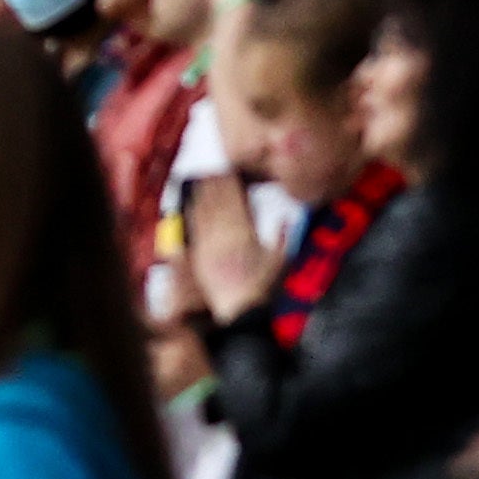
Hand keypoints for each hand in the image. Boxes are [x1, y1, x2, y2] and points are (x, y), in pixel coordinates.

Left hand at [178, 170, 279, 322]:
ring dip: (204, 193)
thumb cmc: (263, 288)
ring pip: (205, 212)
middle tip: (214, 169)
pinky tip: (192, 202)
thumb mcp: (280, 262)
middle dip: (216, 184)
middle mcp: (225, 236)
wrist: (240, 310)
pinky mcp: (199, 254)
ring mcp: (210, 244)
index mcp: (246, 235)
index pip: (237, 203)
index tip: (231, 172)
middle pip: (219, 203)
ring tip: (203, 178)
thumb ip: (284, 238)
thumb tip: (286, 220)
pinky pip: (194, 228)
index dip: (232, 185)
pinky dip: (193, 212)